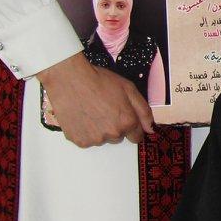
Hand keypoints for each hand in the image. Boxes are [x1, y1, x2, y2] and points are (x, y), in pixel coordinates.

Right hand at [36, 52, 154, 147]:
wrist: (70, 79)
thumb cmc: (99, 81)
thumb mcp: (129, 89)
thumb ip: (144, 111)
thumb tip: (150, 129)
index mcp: (127, 122)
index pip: (136, 137)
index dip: (132, 126)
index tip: (123, 117)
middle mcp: (113, 134)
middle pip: (119, 137)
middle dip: (115, 126)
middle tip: (105, 108)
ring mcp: (95, 139)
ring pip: (102, 139)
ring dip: (100, 129)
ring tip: (91, 110)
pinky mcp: (79, 141)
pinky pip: (87, 140)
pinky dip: (85, 131)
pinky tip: (82, 116)